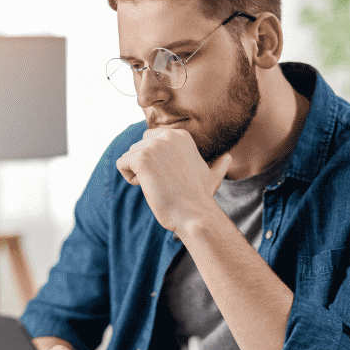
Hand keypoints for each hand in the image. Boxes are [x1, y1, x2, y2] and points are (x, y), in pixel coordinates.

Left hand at [116, 128, 231, 232]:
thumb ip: (219, 165)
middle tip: (165, 182)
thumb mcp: (212, 176)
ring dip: (139, 174)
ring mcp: (153, 145)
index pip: (150, 141)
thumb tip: (228, 157)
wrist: (194, 214)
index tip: (171, 176)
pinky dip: (131, 179)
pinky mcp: (141, 158)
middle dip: (145, 167)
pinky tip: (150, 187)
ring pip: (129, 156)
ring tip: (160, 186)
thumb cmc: (201, 199)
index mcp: (180, 135)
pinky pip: (121, 164)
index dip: (156, 162)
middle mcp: (167, 135)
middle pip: (137, 147)